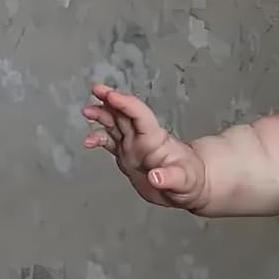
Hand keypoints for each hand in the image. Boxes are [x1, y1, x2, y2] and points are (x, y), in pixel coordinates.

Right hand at [82, 83, 206, 209]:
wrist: (188, 189)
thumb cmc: (191, 181)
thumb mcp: (185, 181)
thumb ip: (170, 178)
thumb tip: (156, 177)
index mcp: (156, 139)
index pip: (140, 115)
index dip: (125, 103)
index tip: (111, 95)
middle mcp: (142, 139)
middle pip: (124, 113)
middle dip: (109, 99)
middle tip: (96, 89)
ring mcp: (133, 146)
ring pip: (114, 124)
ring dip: (101, 115)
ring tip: (87, 112)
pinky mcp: (126, 156)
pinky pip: (109, 142)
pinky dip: (98, 138)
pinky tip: (88, 141)